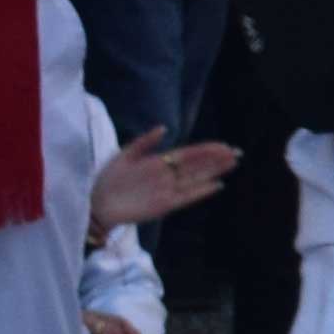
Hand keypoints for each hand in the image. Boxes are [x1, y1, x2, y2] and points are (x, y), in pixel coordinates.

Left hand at [88, 133, 239, 237]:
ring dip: (215, 172)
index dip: (207, 149)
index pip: (189, 153)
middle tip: (237, 153)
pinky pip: (188, 197)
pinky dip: (202, 191)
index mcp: (159, 161)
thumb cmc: (108, 179)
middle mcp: (167, 175)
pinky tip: (217, 185)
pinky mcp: (165, 205)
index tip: (224, 145)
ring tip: (233, 164)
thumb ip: (145, 142)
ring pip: (196, 179)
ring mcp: (168, 190)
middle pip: (197, 166)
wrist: (96, 203)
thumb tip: (165, 128)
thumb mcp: (124, 155)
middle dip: (217, 159)